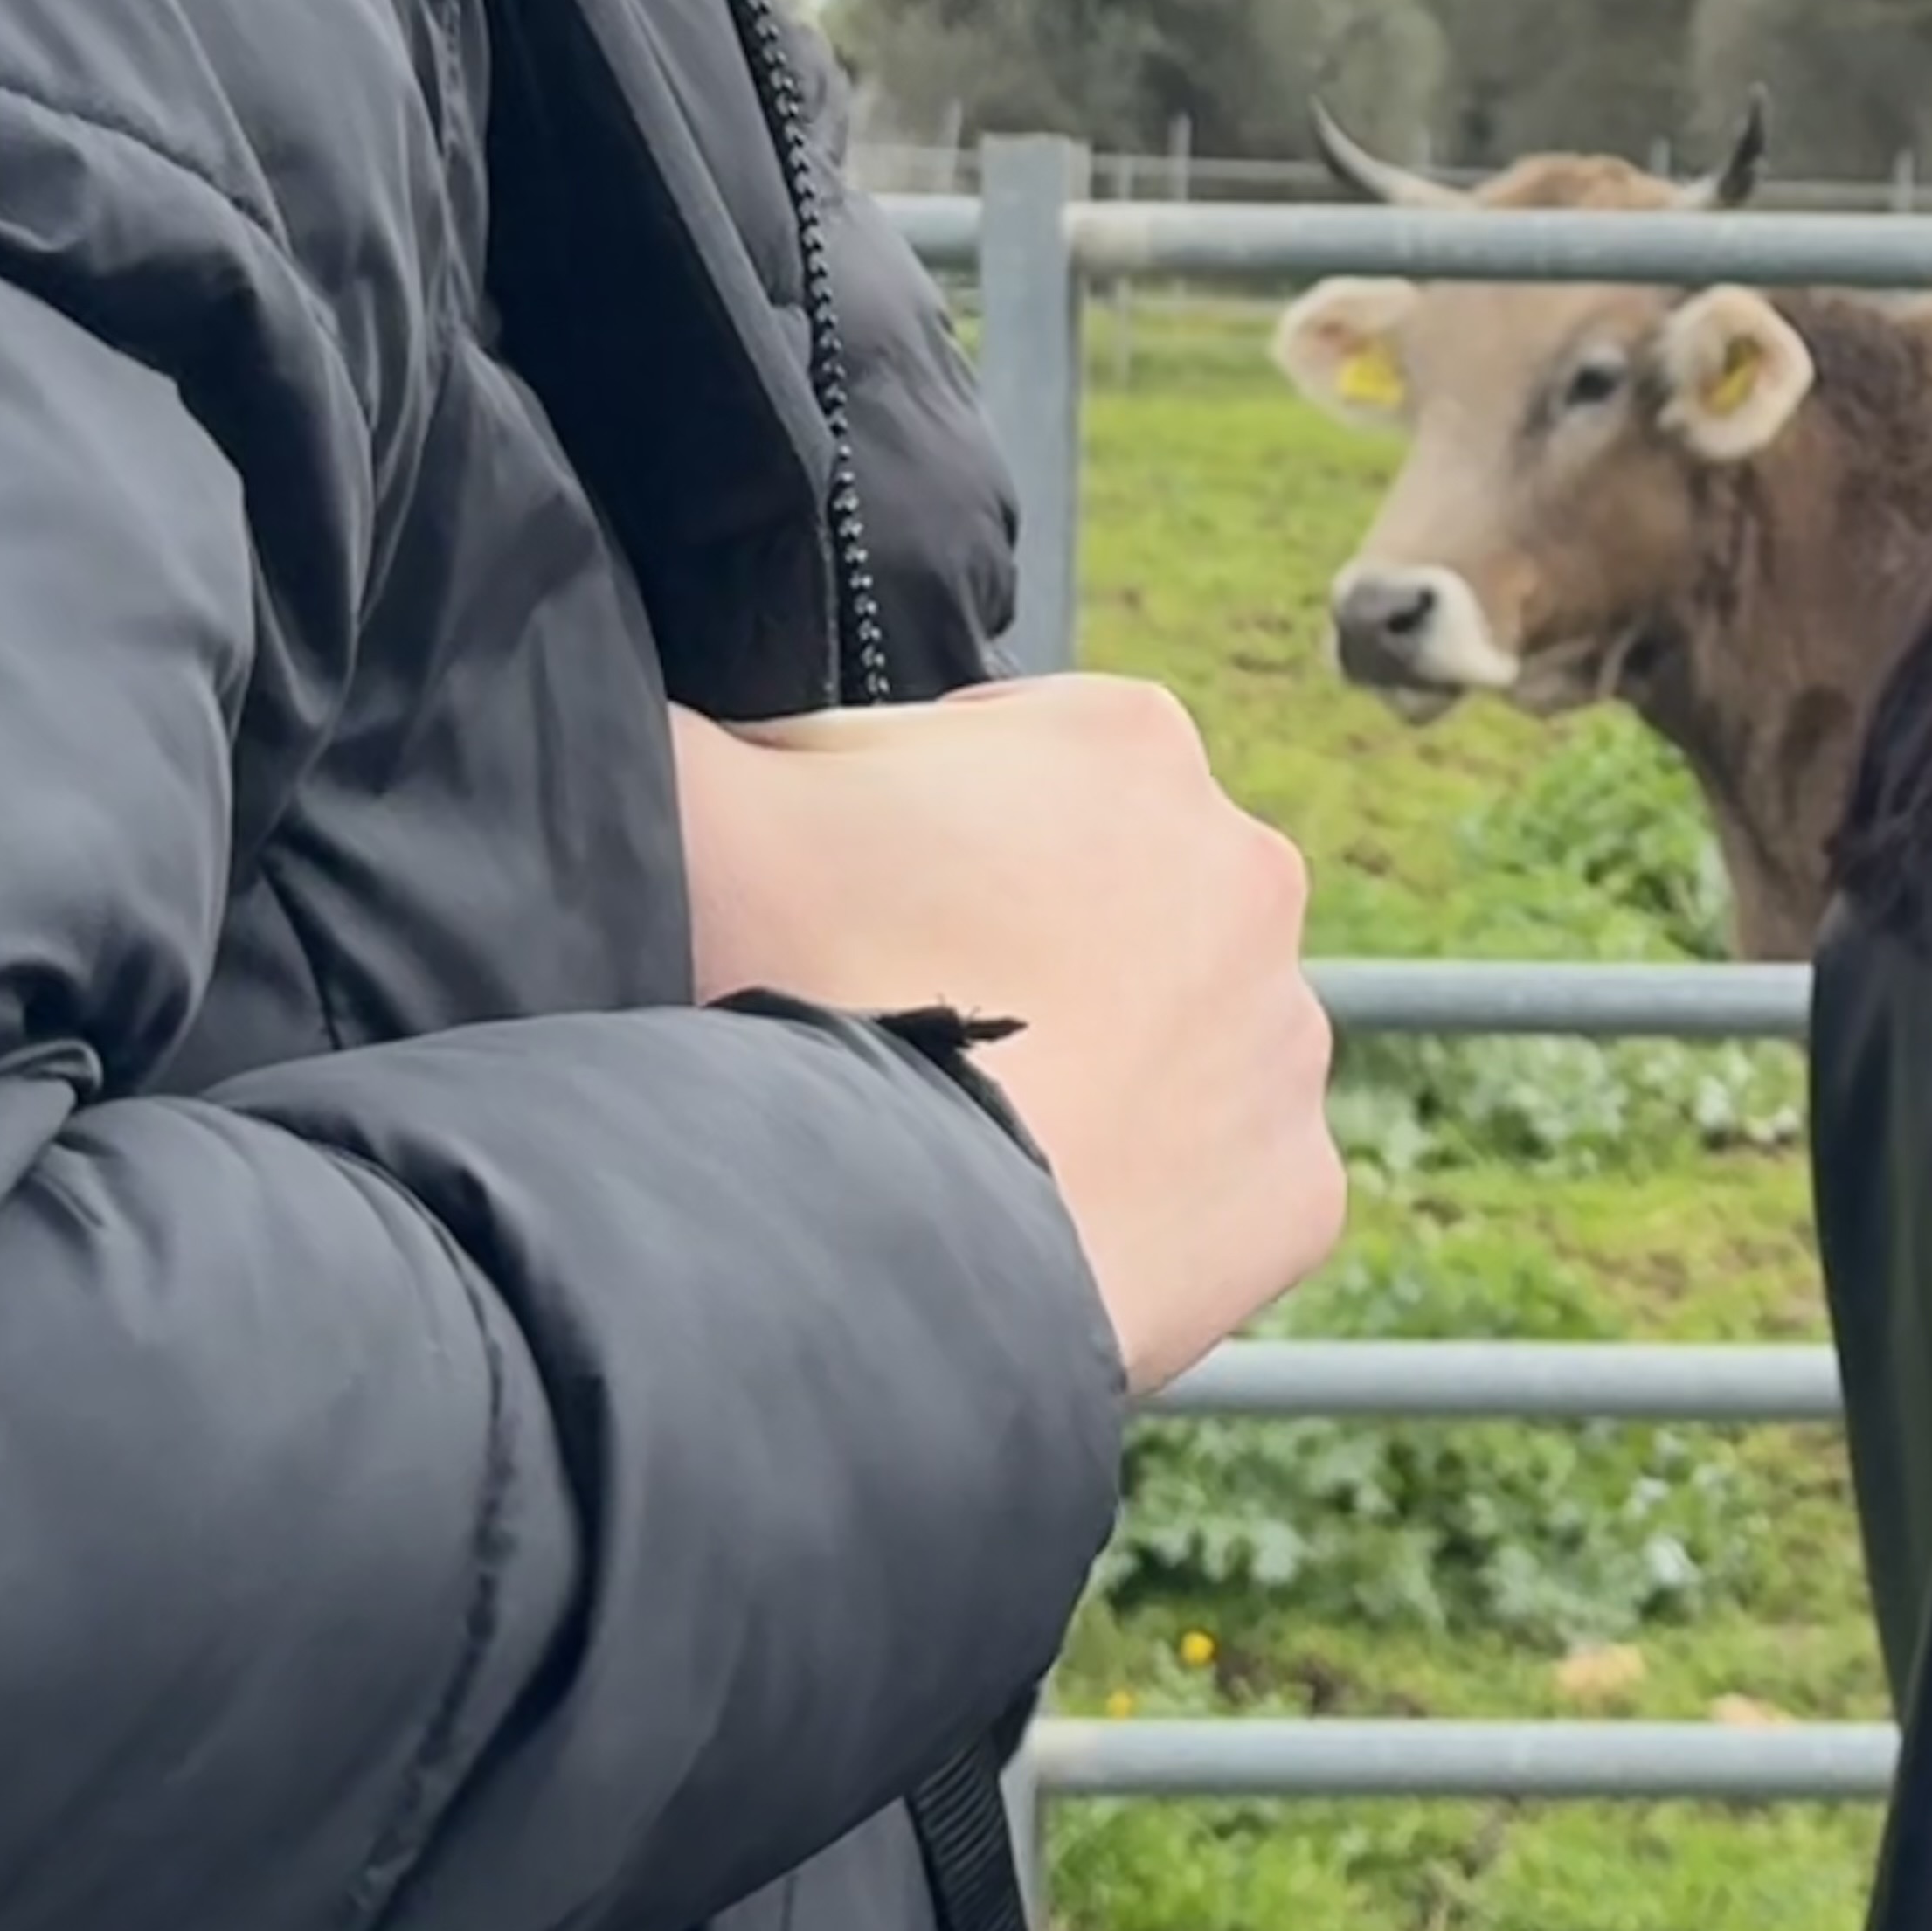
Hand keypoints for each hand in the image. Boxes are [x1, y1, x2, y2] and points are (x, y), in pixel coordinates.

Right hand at [671, 679, 1344, 1392]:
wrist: (857, 1247)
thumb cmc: (777, 990)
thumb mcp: (689, 786)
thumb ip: (695, 720)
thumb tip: (631, 683)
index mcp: (1128, 739)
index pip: (1010, 766)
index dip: (903, 840)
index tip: (841, 915)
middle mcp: (1249, 866)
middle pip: (1109, 904)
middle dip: (1017, 955)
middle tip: (892, 1033)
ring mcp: (1286, 1037)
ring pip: (1176, 1047)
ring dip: (1092, 1081)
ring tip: (960, 1143)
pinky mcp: (1300, 1190)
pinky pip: (1214, 1195)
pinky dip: (1138, 1214)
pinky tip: (1035, 1226)